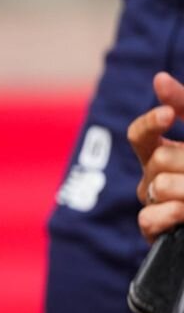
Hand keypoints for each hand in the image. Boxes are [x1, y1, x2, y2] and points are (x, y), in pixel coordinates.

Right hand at [128, 72, 183, 241]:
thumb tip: (158, 78)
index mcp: (164, 155)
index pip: (140, 135)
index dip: (150, 123)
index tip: (169, 115)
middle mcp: (155, 180)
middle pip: (156, 160)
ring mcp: (155, 207)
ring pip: (158, 186)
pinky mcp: (157, 233)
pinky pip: (149, 218)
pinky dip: (171, 214)